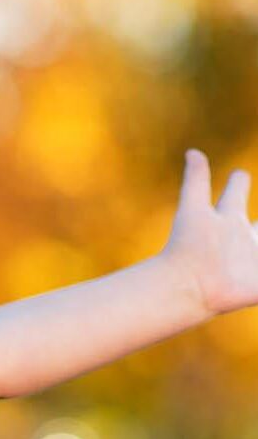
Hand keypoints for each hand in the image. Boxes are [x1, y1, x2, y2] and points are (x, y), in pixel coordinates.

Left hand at [159, 149, 256, 317]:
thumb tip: (192, 151)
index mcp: (227, 219)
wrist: (188, 288)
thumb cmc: (187, 248)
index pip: (235, 194)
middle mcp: (242, 239)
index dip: (238, 183)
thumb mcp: (194, 210)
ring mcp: (252, 260)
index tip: (238, 174)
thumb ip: (196, 181)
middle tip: (255, 216)